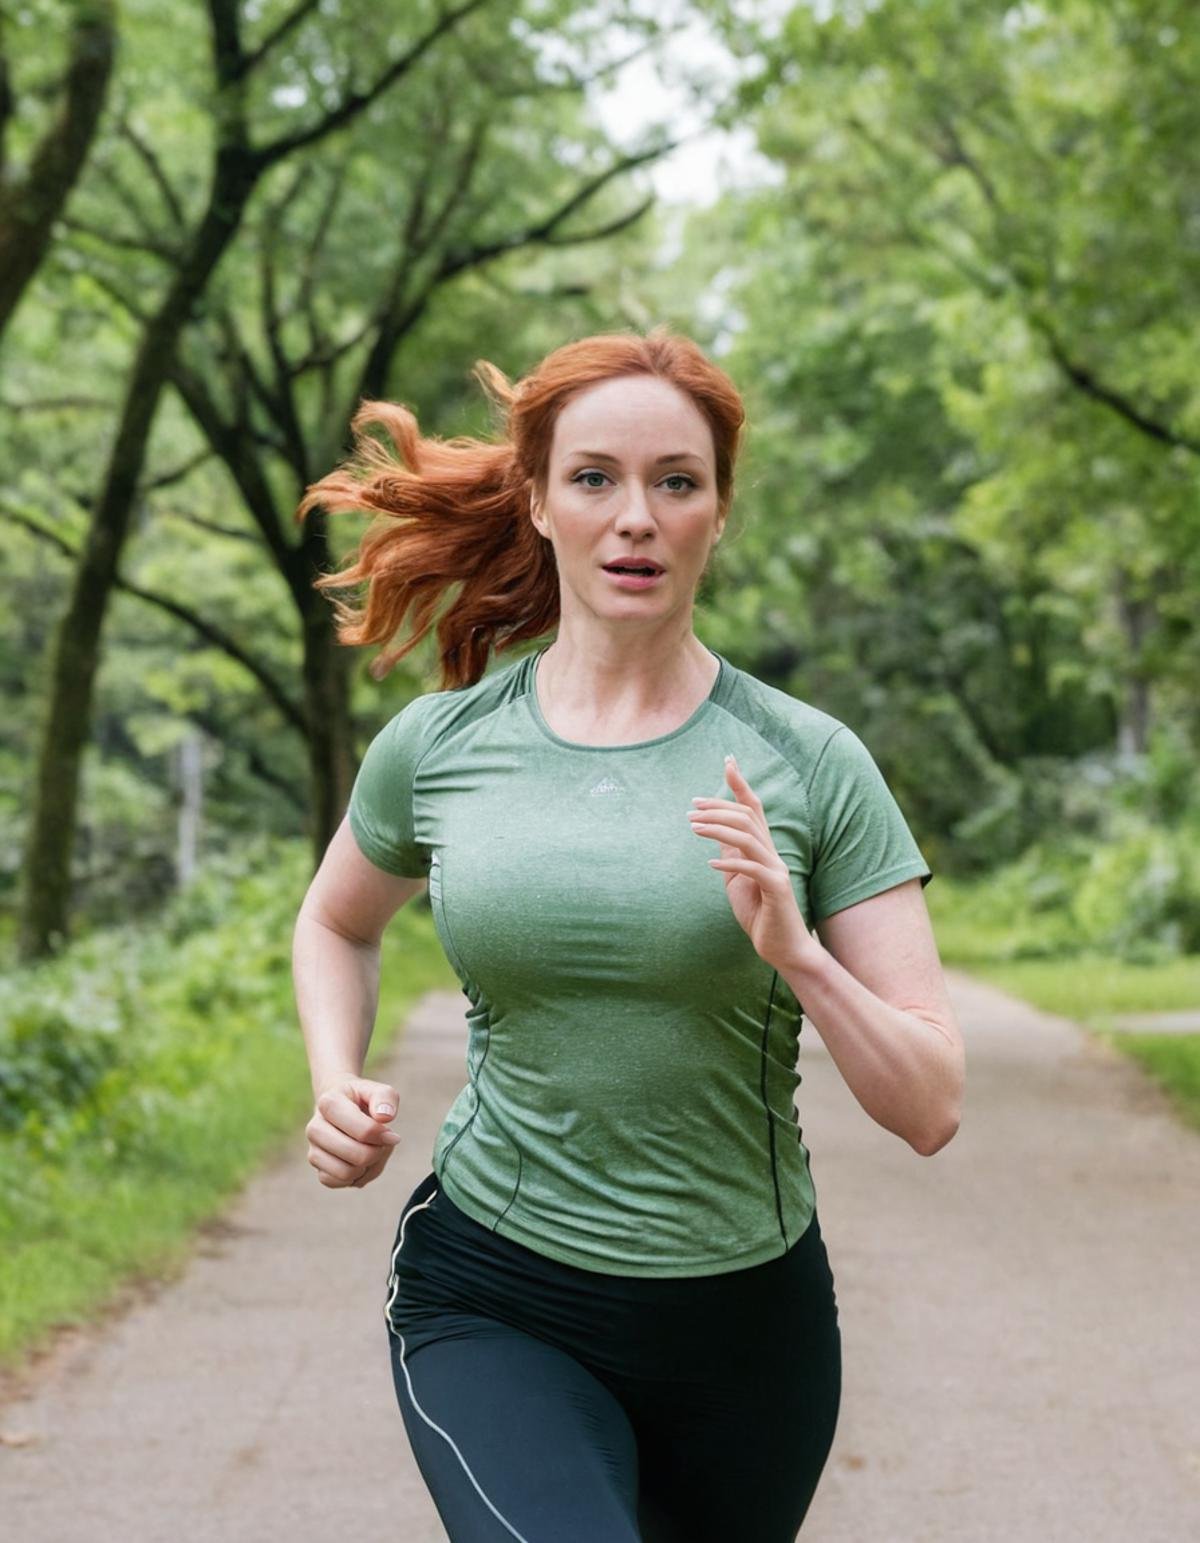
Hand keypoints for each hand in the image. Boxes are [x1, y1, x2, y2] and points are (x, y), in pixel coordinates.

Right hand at [306, 1075, 401, 1188]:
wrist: (344, 1107)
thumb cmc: (363, 1100)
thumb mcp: (379, 1091)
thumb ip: (386, 1098)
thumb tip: (384, 1117)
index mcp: (329, 1102)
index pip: (363, 1130)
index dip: (381, 1136)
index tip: (390, 1133)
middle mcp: (315, 1127)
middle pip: (355, 1154)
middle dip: (376, 1153)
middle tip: (381, 1144)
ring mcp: (313, 1149)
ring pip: (346, 1173)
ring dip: (367, 1167)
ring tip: (371, 1153)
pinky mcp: (317, 1168)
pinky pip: (337, 1182)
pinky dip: (355, 1178)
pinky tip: (360, 1164)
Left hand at [687, 754, 814, 973]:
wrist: (783, 948)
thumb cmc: (760, 914)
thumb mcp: (737, 879)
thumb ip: (730, 854)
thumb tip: (714, 830)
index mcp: (763, 849)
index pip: (754, 809)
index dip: (741, 784)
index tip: (728, 761)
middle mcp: (773, 854)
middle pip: (748, 818)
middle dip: (719, 807)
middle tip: (692, 808)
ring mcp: (777, 871)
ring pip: (749, 837)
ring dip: (719, 829)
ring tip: (693, 828)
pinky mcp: (777, 890)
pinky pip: (753, 869)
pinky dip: (730, 863)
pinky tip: (711, 863)